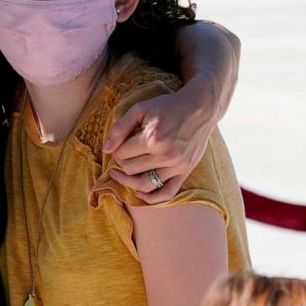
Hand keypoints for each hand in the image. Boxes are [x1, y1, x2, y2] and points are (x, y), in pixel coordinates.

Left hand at [103, 80, 217, 203]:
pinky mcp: (185, 171)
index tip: (118, 144)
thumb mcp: (140, 109)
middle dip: (121, 162)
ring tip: (119, 174)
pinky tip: (139, 192)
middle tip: (123, 153)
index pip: (121, 154)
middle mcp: (165, 155)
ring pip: (144, 185)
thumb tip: (105, 149)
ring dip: (128, 181)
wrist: (200, 108)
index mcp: (152, 139)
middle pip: (130, 169)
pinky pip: (167, 193)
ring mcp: (177, 166)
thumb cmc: (167, 107)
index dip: (115, 150)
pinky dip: (151, 198)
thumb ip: (120, 128)